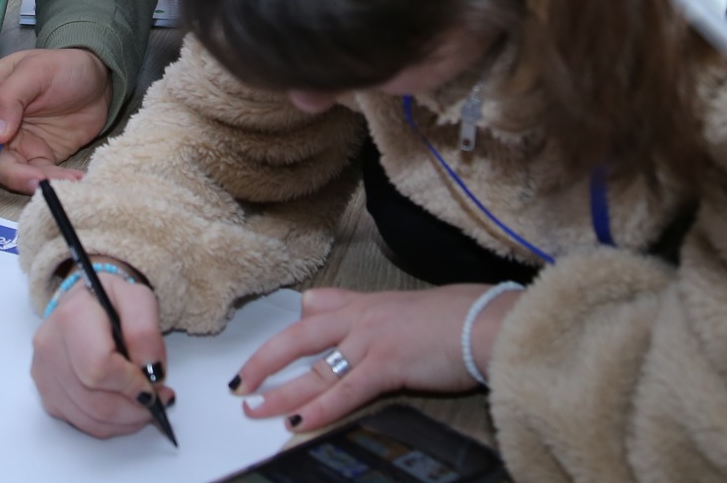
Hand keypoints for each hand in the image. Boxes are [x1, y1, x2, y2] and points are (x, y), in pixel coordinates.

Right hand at [0, 48, 109, 191]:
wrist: (98, 77)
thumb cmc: (63, 65)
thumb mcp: (35, 71)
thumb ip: (9, 98)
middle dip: (10, 174)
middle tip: (38, 181)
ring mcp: (16, 141)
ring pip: (12, 171)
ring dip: (33, 181)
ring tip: (60, 183)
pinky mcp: (38, 155)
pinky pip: (39, 174)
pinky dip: (53, 180)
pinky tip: (72, 179)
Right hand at [30, 264, 173, 437]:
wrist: (87, 303)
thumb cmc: (112, 301)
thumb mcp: (139, 299)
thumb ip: (146, 331)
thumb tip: (150, 371)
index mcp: (72, 316)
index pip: (98, 367)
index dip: (130, 384)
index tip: (153, 384)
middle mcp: (50, 345)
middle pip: (94, 400)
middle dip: (134, 408)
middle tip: (158, 399)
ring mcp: (44, 372)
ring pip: (89, 418)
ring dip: (125, 420)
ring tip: (145, 404)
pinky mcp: (46, 392)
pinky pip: (81, 422)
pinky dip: (110, 423)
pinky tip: (124, 406)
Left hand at [231, 285, 508, 432]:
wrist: (487, 321)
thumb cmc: (460, 319)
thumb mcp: (413, 309)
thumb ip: (385, 318)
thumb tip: (376, 329)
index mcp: (367, 303)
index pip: (316, 306)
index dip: (290, 329)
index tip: (270, 348)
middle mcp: (361, 317)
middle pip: (298, 337)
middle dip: (264, 361)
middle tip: (239, 383)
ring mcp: (372, 340)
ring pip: (314, 368)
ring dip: (281, 393)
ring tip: (255, 410)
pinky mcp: (387, 364)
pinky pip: (344, 390)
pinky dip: (318, 408)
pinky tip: (297, 423)